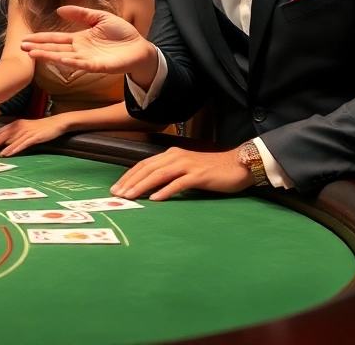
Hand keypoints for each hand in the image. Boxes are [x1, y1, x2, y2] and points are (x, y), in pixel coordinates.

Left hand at [0, 115, 69, 156]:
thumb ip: (15, 136)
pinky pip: (22, 144)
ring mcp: (27, 132)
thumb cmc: (41, 128)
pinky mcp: (34, 137)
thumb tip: (4, 145)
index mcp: (15, 124)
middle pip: (1, 136)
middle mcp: (19, 127)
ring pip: (10, 140)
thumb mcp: (25, 130)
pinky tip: (7, 153)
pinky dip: (13, 149)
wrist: (57, 123)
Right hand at [21, 5, 156, 80]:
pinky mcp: (96, 66)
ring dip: (47, 55)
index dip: (42, 38)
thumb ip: (81, 14)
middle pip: (55, 48)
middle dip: (38, 47)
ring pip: (63, 57)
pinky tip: (56, 58)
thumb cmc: (122, 33)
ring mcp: (86, 59)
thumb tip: (59, 10)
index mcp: (80, 39)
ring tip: (32, 53)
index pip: (56, 38)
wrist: (139, 47)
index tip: (27, 38)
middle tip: (22, 47)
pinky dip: (67, 62)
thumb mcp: (100, 18)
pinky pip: (79, 64)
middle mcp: (79, 50)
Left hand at [110, 147, 253, 200]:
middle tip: (117, 194)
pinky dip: (165, 191)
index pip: (144, 164)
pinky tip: (155, 199)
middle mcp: (176, 157)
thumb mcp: (186, 169)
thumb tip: (151, 187)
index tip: (116, 188)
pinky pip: (178, 183)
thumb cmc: (212, 170)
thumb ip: (170, 174)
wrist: (238, 165)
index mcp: (172, 155)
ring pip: (158, 174)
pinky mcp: (199, 175)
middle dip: (130, 181)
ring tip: (130, 196)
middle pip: (147, 168)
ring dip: (142, 186)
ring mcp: (187, 165)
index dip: (129, 176)